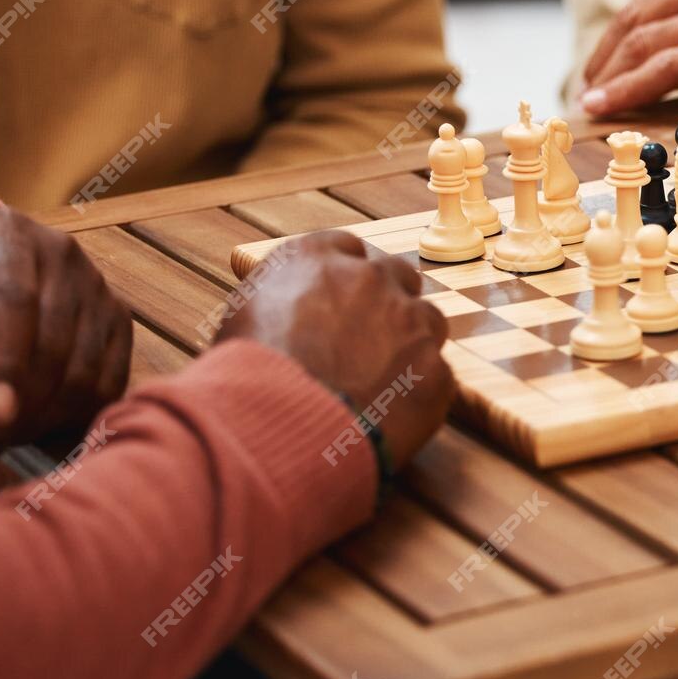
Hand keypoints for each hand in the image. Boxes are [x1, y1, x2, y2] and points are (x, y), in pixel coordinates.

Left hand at [0, 207, 133, 452]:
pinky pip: (111, 381)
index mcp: (6, 237)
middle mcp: (64, 255)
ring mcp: (99, 287)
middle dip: (22, 407)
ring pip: (87, 369)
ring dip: (48, 419)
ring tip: (4, 439)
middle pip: (56, 343)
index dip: (6, 363)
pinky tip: (41, 431)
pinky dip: (79, 417)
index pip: (15, 301)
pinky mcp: (119, 320)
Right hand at [215, 231, 452, 470]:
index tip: (339, 299)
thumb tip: (295, 313)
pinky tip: (390, 415)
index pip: (343, 248)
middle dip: (387, 299)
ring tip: (380, 382)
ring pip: (427, 321)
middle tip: (369, 338)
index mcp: (315, 258)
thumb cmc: (244, 379)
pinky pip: (435, 375)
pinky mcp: (435, 370)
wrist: (275, 430)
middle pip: (396, 274)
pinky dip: (417, 392)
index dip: (342, 278)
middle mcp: (369, 278)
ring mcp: (410, 322)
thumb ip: (281, 300)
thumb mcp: (242, 319)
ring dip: (410, 343)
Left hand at [580, 0, 677, 115]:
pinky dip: (625, 87)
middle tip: (590, 87)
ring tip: (593, 101)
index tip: (603, 63)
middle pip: (639, 15)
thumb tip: (673, 49)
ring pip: (644, 40)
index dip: (619, 34)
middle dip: (606, 56)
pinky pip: (662, 66)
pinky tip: (604, 105)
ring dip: (608, 75)